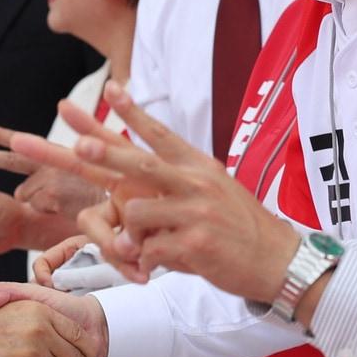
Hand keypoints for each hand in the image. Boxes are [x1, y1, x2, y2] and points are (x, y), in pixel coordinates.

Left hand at [0, 126, 106, 217]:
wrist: (122, 203)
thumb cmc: (101, 192)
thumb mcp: (76, 176)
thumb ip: (46, 178)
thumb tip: (18, 192)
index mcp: (56, 152)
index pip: (23, 141)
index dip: (0, 136)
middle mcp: (51, 160)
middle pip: (11, 159)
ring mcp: (50, 177)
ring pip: (25, 194)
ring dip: (37, 201)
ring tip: (64, 201)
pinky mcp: (51, 194)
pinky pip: (35, 208)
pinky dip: (47, 211)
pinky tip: (67, 207)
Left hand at [10, 83, 299, 302]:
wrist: (278, 259)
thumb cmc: (238, 226)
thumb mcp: (215, 189)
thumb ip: (179, 178)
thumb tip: (143, 175)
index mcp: (199, 166)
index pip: (161, 134)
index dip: (133, 111)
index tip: (111, 88)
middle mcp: (197, 183)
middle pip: (141, 165)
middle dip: (106, 154)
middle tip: (79, 145)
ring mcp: (197, 212)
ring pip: (137, 213)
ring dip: (127, 234)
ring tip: (136, 249)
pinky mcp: (196, 244)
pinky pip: (150, 249)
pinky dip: (143, 261)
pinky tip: (151, 268)